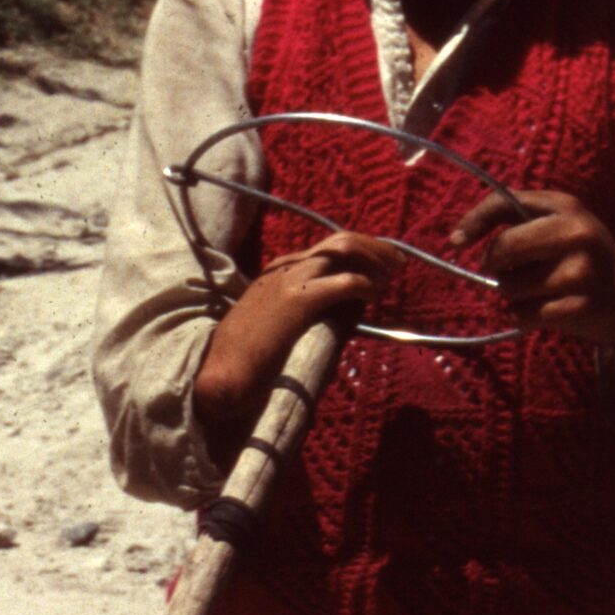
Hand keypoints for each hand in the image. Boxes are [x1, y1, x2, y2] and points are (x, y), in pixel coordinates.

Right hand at [193, 232, 403, 453]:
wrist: (218, 375)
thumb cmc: (242, 363)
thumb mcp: (275, 329)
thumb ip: (303, 316)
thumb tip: (343, 316)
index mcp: (277, 273)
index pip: (326, 248)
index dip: (359, 252)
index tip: (381, 265)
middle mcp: (284, 268)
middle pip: (339, 240)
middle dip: (374, 248)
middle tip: (397, 264)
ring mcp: (289, 281)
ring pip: (343, 250)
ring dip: (374, 260)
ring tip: (391, 276)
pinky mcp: (297, 301)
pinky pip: (342, 282)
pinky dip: (365, 285)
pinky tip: (374, 295)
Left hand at [458, 186, 614, 381]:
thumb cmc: (582, 261)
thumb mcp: (561, 227)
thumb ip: (520, 221)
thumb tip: (462, 237)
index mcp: (567, 206)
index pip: (506, 203)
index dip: (474, 221)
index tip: (455, 241)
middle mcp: (576, 232)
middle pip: (502, 249)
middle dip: (497, 267)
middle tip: (513, 273)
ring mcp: (579, 271)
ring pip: (509, 287)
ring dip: (513, 296)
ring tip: (540, 292)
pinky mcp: (578, 306)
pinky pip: (522, 315)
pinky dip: (524, 317)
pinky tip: (547, 312)